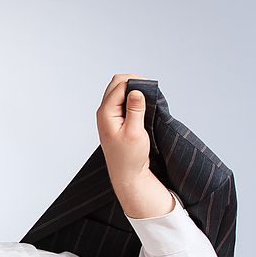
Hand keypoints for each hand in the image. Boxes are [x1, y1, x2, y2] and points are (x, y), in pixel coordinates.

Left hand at [96, 74, 172, 217]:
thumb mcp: (135, 132)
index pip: (119, 85)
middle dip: (134, 82)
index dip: (136, 82)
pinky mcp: (115, 119)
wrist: (127, 174)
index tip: (151, 90)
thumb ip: (135, 110)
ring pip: (119, 91)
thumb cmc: (130, 157)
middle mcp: (104, 111)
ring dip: (134, 90)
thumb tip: (136, 90)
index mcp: (106, 113)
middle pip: (117, 83)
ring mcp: (108, 115)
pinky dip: (133, 99)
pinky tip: (143, 107)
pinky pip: (122, 100)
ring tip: (147, 101)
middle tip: (150, 92)